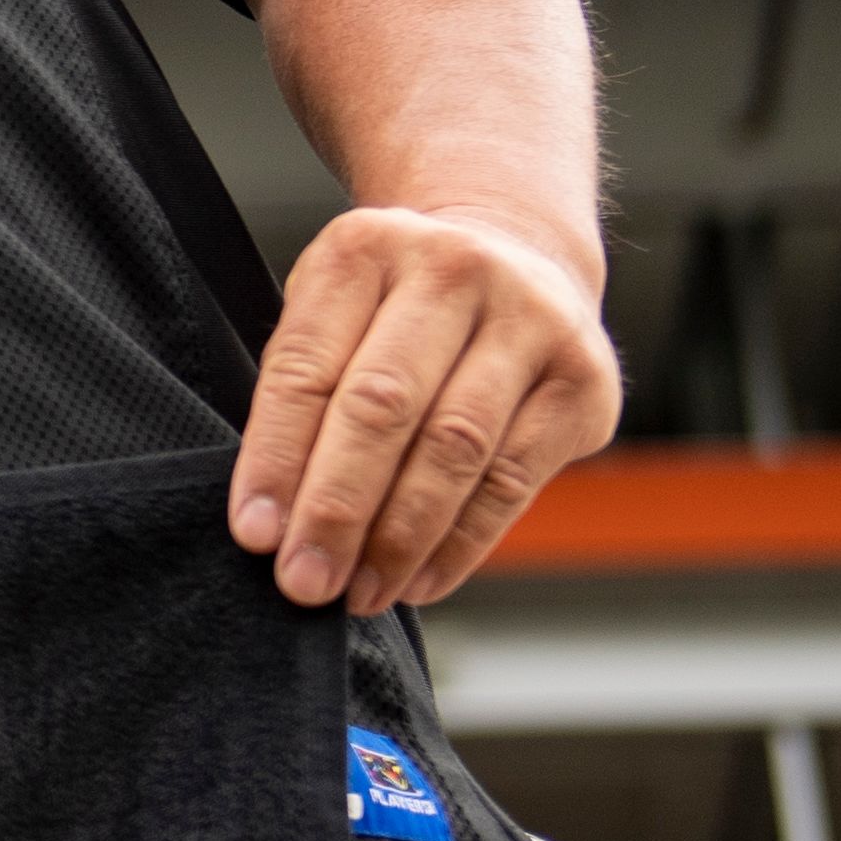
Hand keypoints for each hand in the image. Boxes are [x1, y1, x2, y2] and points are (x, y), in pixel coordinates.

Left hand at [229, 204, 617, 614]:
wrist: (517, 255)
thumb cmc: (398, 308)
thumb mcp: (337, 314)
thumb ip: (306, 396)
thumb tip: (272, 522)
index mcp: (365, 249)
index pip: (307, 367)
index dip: (275, 457)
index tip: (255, 534)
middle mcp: (452, 270)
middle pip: (382, 405)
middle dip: (336, 507)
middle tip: (304, 582)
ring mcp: (530, 319)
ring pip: (454, 447)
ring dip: (400, 536)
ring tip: (360, 592)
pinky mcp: (584, 380)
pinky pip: (511, 478)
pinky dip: (460, 542)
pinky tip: (419, 580)